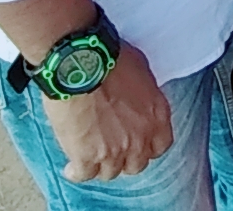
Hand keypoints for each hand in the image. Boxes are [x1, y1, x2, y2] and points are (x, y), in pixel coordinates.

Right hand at [42, 42, 172, 181]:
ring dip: (100, 164)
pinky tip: (71, 166)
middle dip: (124, 157)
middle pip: (136, 164)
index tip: (137, 142)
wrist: (83, 64)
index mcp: (157, 114)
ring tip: (90, 154)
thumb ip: (144, 94)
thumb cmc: (110, 58)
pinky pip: (84, 175)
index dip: (147, 145)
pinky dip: (76, 171)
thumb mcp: (141, 70)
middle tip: (111, 147)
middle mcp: (140, 137)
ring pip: (110, 172)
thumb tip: (137, 99)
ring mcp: (114, 151)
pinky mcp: (88, 157)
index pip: (160, 145)